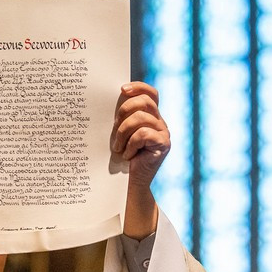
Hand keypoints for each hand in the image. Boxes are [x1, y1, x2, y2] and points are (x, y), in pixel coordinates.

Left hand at [112, 81, 169, 237]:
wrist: (129, 184)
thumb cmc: (120, 158)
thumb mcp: (120, 133)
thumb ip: (121, 117)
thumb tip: (107, 99)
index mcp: (150, 116)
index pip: (151, 93)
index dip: (138, 87)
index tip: (121, 90)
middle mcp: (160, 122)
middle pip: (145, 102)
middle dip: (125, 110)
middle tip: (115, 128)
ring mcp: (164, 133)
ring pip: (141, 118)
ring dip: (123, 132)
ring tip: (118, 147)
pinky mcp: (164, 144)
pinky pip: (143, 134)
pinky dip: (131, 144)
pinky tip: (128, 155)